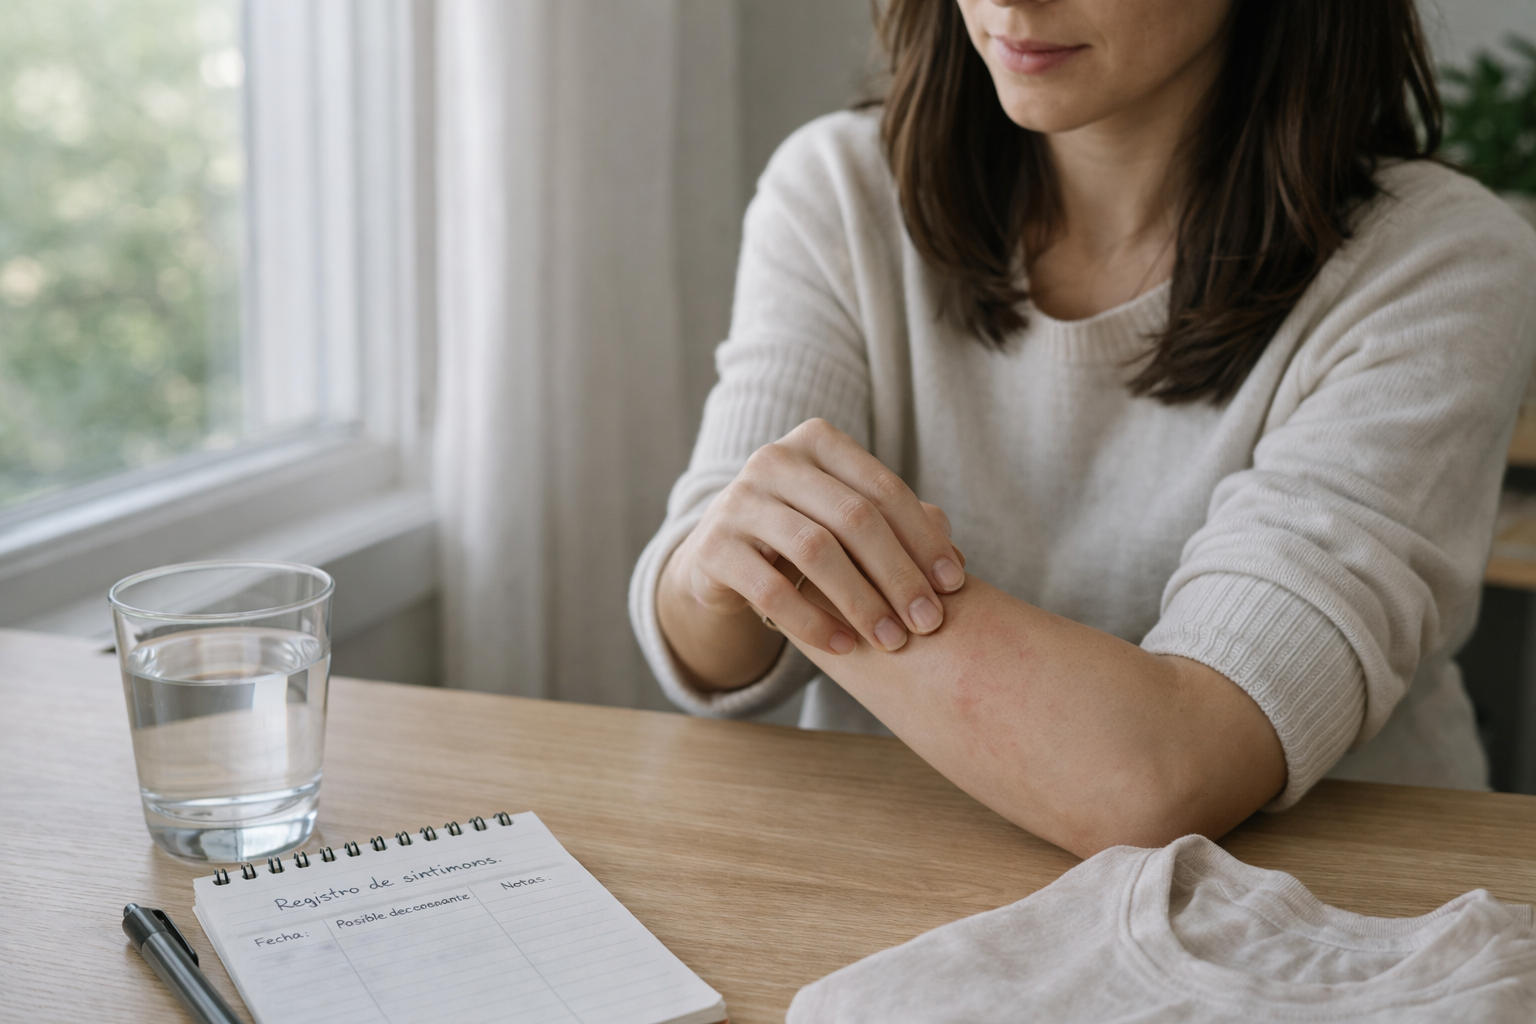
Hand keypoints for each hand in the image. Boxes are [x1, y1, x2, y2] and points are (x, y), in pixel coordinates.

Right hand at [667, 418, 965, 655]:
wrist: (721, 554)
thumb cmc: (804, 532)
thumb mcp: (848, 521)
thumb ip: (901, 530)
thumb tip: (956, 563)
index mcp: (817, 441)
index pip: (883, 489)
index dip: (923, 538)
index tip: (954, 585)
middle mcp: (774, 460)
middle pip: (853, 518)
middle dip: (898, 574)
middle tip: (928, 621)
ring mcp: (738, 501)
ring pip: (815, 551)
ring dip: (861, 601)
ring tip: (891, 639)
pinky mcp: (713, 547)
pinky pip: (773, 590)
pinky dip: (814, 623)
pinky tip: (845, 646)